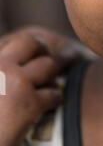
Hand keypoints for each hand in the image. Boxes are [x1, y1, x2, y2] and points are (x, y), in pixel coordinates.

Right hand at [0, 26, 93, 145]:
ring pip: (48, 66)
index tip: (27, 56)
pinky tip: (51, 104)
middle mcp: (0, 66)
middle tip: (45, 58)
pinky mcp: (30, 104)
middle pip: (30, 42)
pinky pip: (53, 94)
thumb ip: (2, 73)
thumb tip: (9, 55)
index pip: (11, 42)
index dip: (21, 47)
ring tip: (50, 82)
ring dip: (52, 75)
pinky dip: (55, 99)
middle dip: (42, 48)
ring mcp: (16, 82)